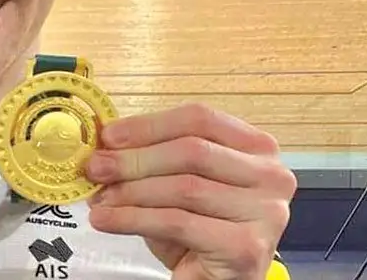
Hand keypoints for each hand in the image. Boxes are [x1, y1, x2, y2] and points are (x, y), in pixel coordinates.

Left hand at [84, 103, 296, 279]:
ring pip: (184, 188)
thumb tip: (104, 145)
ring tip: (99, 198)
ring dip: (131, 191)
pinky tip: (106, 220)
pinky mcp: (247, 247)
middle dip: (134, 159)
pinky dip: (133, 219)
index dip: (149, 125)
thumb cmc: (198, 230)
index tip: (109, 135)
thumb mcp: (174, 183)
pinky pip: (177, 223)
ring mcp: (265, 212)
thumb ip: (150, 159)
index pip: (200, 119)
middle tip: (96, 167)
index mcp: (256, 147)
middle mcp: (271, 175)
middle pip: (192, 151)